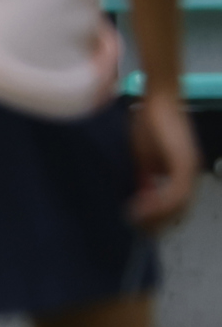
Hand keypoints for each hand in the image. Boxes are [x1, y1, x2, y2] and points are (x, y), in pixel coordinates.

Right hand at [130, 91, 199, 233]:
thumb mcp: (144, 156)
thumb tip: (141, 198)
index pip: (176, 207)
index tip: (137, 225)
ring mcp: (189, 169)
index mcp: (183, 174)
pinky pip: (175, 192)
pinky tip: (140, 205)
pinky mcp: (184, 162)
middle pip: (180, 212)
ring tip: (136, 219)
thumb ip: (146, 178)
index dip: (158, 220)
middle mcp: (191, 174)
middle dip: (158, 223)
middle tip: (136, 228)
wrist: (159, 98)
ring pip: (179, 206)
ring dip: (157, 216)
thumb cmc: (149, 122)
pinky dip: (158, 203)